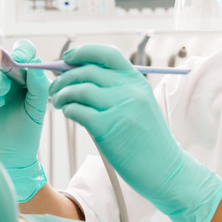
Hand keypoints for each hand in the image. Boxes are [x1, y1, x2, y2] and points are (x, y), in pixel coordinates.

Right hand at [0, 39, 49, 201]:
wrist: (12, 152)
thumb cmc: (28, 129)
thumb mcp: (38, 108)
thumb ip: (39, 86)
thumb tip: (35, 65)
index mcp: (29, 75)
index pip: (26, 52)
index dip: (24, 51)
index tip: (23, 60)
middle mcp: (12, 76)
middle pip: (8, 55)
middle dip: (10, 60)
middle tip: (12, 67)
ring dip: (0, 79)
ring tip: (4, 94)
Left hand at [48, 44, 221, 221]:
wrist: (165, 169)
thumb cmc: (149, 140)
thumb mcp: (140, 106)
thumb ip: (117, 90)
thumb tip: (80, 77)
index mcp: (137, 81)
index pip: (107, 53)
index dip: (83, 52)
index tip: (68, 57)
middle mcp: (129, 90)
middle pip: (87, 71)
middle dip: (64, 77)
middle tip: (56, 87)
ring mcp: (119, 108)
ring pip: (78, 89)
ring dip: (62, 94)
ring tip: (59, 102)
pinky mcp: (108, 128)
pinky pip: (77, 111)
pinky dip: (68, 110)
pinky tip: (69, 114)